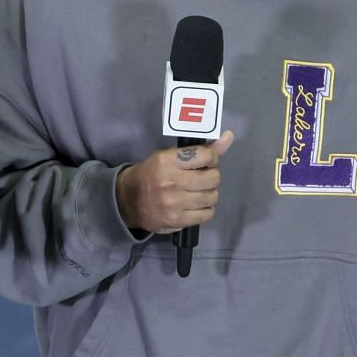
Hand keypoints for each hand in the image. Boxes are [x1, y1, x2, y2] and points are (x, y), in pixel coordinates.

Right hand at [115, 130, 234, 234]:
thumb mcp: (170, 156)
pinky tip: (196, 205)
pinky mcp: (177, 220)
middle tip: (202, 178)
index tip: (205, 162)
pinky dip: (205, 209)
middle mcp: (171, 181)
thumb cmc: (152, 174)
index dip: (211, 158)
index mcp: (168, 161)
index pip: (206, 155)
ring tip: (198, 192)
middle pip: (213, 178)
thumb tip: (229, 136)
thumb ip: (201, 149)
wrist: (128, 200)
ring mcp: (174, 203)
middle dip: (211, 177)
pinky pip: (206, 214)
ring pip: (212, 196)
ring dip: (209, 194)